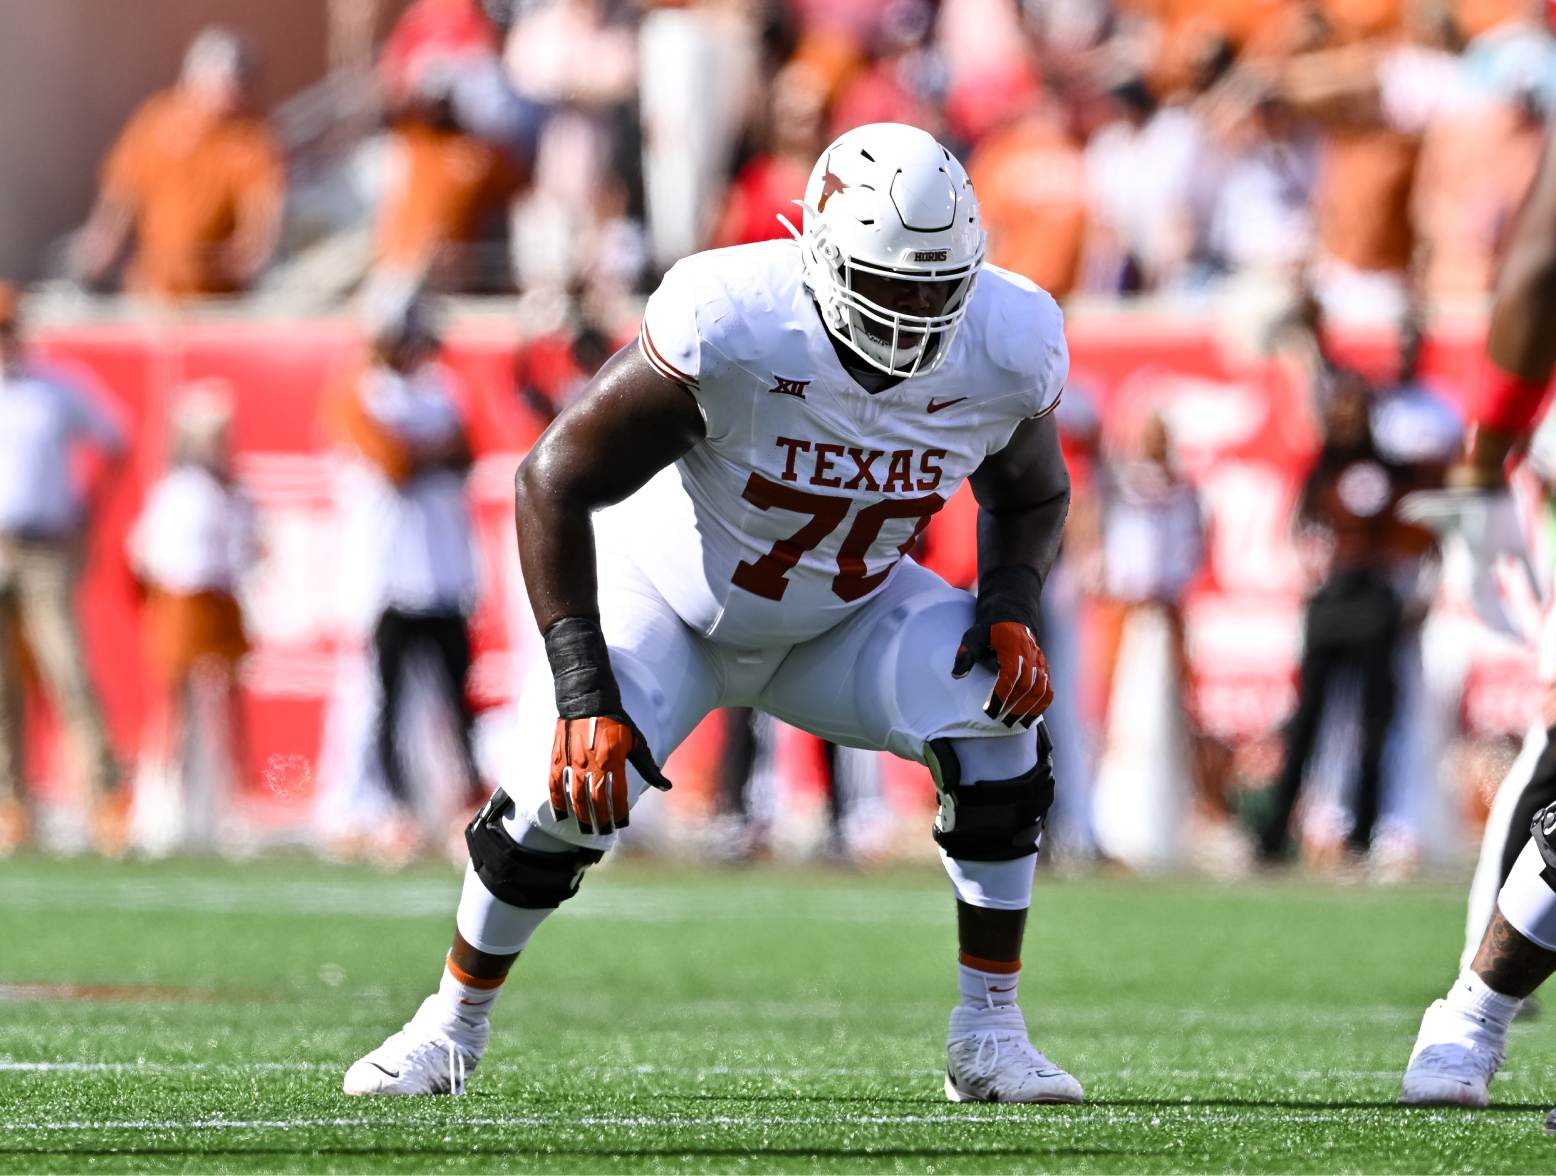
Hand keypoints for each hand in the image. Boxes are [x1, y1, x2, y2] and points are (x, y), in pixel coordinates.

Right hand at [548, 713, 669, 834]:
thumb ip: (648, 767)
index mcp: (613, 760)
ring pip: (575, 797)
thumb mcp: (636, 742)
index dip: (619, 812)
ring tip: (586, 829)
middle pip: (595, 801)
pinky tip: (561, 815)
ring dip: (581, 816)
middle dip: (600, 820)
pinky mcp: (558, 759)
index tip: (622, 823)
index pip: (617, 795)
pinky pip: (556, 785)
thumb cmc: (615, 721)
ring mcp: (573, 763)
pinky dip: (557, 802)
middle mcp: (592, 764)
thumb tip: (667, 786)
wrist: (587, 700)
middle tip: (604, 831)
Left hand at [951, 620, 1053, 728]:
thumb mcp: (974, 637)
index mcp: (1013, 649)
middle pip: (1027, 686)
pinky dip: (1043, 703)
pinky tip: (1032, 716)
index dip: (1001, 696)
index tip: (991, 711)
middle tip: (1004, 722)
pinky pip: (1048, 688)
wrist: (1011, 618)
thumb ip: (966, 655)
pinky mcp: (1044, 667)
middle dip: (1016, 707)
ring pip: (1041, 689)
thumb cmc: (990, 630)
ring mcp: (1040, 662)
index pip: (1010, 677)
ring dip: (1031, 709)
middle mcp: (1030, 656)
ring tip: (1019, 724)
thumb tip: (957, 675)